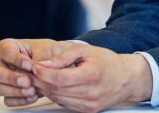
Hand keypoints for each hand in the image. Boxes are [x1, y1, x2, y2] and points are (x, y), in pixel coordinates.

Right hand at [0, 38, 71, 106]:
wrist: (60, 66)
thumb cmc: (51, 53)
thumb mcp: (48, 51)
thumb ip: (38, 61)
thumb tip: (32, 73)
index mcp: (11, 46)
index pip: (4, 50)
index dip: (15, 59)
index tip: (30, 65)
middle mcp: (4, 62)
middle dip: (12, 78)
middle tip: (28, 81)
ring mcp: (5, 78)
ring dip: (15, 91)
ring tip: (32, 90)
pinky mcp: (10, 92)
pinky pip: (7, 100)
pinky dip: (19, 100)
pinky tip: (33, 96)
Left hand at [29, 44, 151, 112]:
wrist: (126, 78)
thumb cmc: (107, 62)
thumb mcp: (86, 50)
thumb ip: (63, 56)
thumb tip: (43, 64)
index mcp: (91, 75)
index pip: (59, 78)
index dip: (43, 73)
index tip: (35, 66)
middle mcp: (90, 93)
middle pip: (56, 90)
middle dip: (40, 81)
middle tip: (33, 73)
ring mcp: (88, 104)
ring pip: (57, 99)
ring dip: (46, 89)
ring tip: (42, 78)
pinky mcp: (87, 111)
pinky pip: (64, 104)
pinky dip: (56, 95)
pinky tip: (56, 86)